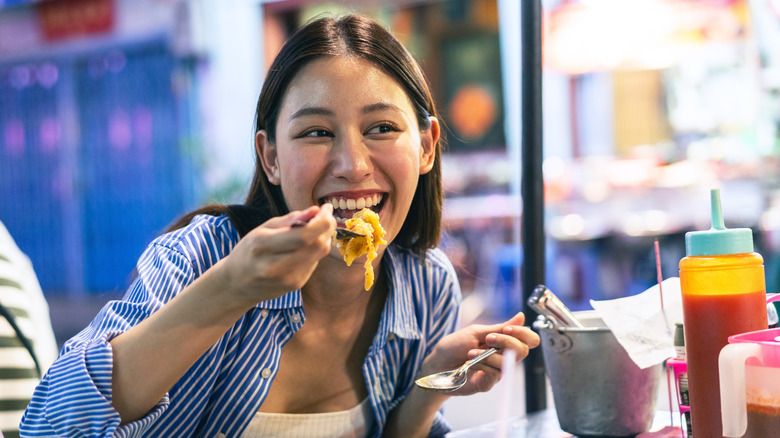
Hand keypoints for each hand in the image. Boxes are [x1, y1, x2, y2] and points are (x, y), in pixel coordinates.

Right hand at [215, 203, 335, 306]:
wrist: (236, 285)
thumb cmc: (248, 251)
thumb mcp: (263, 229)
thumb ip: (290, 219)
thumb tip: (315, 210)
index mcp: (262, 246)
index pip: (303, 235)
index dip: (322, 221)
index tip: (326, 207)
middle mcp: (274, 266)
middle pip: (316, 245)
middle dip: (327, 228)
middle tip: (326, 216)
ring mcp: (286, 279)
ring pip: (319, 254)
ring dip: (324, 238)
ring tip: (317, 228)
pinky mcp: (294, 285)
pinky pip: (314, 262)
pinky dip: (315, 250)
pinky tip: (307, 245)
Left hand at [420, 312, 539, 395]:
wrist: (436, 364)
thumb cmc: (454, 346)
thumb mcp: (476, 332)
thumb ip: (499, 328)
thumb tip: (522, 316)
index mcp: (503, 342)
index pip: (528, 339)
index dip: (524, 333)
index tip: (508, 328)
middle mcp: (503, 357)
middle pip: (522, 351)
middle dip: (507, 342)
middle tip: (488, 339)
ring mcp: (496, 371)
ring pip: (507, 363)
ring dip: (488, 355)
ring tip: (471, 353)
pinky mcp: (487, 383)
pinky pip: (494, 375)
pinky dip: (482, 365)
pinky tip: (469, 364)